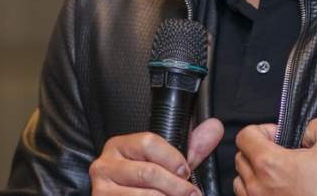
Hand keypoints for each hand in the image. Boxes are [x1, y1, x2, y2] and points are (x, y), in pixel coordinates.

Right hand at [89, 118, 223, 194]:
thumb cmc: (143, 181)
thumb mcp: (164, 161)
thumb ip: (190, 147)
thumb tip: (214, 128)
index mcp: (120, 146)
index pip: (148, 142)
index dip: (172, 158)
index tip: (187, 171)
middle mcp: (105, 165)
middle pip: (147, 172)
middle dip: (175, 186)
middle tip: (192, 193)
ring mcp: (101, 189)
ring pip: (142, 195)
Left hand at [233, 118, 316, 195]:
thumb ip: (316, 125)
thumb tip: (305, 131)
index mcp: (269, 165)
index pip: (244, 136)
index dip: (262, 130)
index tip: (279, 136)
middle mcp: (258, 188)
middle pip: (241, 158)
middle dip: (258, 150)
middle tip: (282, 153)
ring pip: (241, 182)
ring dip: (255, 173)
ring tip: (279, 174)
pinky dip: (258, 192)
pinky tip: (279, 189)